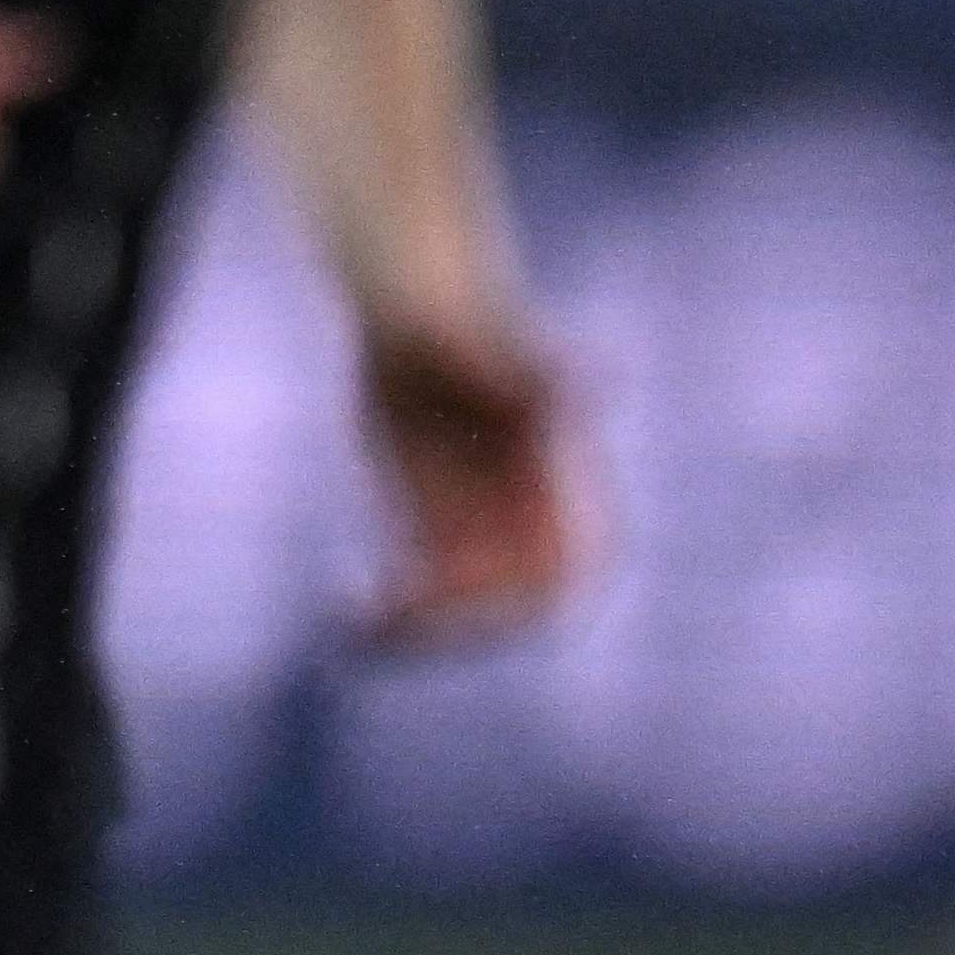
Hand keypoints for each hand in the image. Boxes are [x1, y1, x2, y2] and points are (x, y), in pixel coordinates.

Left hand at [355, 314, 579, 648]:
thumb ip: (536, 377)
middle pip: (507, 611)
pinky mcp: (434, 536)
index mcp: (561, 488)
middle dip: (458, 625)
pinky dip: (392, 620)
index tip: (448, 590)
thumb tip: (603, 375)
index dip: (511, 598)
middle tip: (395, 620)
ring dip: (421, 636)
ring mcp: (482, 534)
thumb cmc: (460, 320)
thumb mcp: (490, 351)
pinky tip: (350, 619)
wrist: (415, 317)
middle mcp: (528, 522)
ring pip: (463, 617)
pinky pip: (424, 599)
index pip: (557, 575)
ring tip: (364, 633)